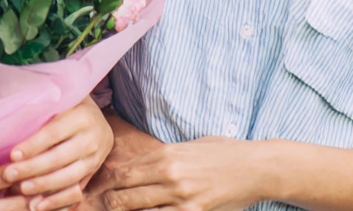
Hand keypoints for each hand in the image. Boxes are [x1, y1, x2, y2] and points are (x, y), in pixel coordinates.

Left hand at [1, 97, 114, 210]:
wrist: (98, 120)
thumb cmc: (68, 108)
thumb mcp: (59, 102)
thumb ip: (41, 111)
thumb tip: (9, 125)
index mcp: (81, 116)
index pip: (53, 133)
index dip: (33, 145)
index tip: (12, 155)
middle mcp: (92, 138)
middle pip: (59, 157)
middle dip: (32, 168)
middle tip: (8, 174)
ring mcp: (95, 158)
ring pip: (68, 177)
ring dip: (43, 186)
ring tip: (21, 189)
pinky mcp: (93, 173)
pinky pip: (75, 191)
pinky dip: (57, 200)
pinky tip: (39, 205)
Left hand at [77, 137, 268, 210]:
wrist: (256, 167)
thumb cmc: (222, 153)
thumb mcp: (186, 147)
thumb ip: (159, 159)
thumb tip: (132, 169)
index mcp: (165, 155)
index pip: (122, 174)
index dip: (105, 185)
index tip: (96, 192)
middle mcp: (170, 176)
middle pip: (124, 195)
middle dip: (110, 204)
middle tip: (102, 207)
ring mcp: (182, 198)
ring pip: (139, 210)